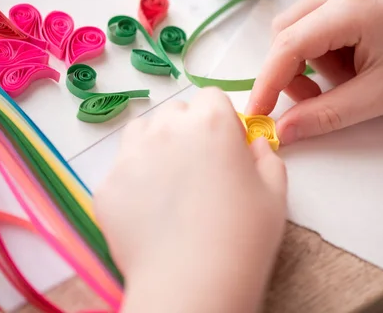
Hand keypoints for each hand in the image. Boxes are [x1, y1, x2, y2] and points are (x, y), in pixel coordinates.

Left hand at [95, 88, 286, 312]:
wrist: (194, 284)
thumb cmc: (244, 237)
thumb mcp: (275, 192)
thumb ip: (265, 156)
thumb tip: (252, 145)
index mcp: (211, 123)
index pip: (211, 97)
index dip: (221, 120)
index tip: (226, 146)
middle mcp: (166, 130)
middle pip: (175, 112)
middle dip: (188, 129)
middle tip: (200, 166)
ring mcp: (130, 157)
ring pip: (142, 132)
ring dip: (157, 144)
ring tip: (171, 180)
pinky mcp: (107, 187)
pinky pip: (122, 170)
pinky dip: (135, 180)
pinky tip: (151, 210)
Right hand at [247, 0, 382, 143]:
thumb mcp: (380, 96)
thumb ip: (326, 115)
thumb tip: (286, 130)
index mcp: (352, 6)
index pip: (289, 44)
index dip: (268, 81)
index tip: (258, 112)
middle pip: (289, 33)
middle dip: (294, 72)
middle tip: (319, 100)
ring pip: (303, 30)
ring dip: (314, 64)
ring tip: (352, 81)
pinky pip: (323, 26)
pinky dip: (329, 53)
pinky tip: (356, 67)